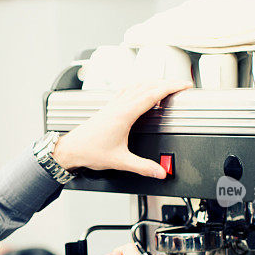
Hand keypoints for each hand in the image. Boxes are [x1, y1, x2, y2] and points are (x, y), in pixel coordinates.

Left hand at [51, 79, 191, 178]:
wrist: (71, 149)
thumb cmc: (90, 152)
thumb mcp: (120, 161)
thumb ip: (142, 167)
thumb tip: (160, 171)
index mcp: (124, 114)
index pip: (153, 94)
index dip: (171, 87)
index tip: (184, 85)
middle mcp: (119, 106)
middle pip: (147, 85)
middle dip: (167, 82)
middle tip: (181, 85)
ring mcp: (113, 104)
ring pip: (136, 85)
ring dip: (153, 82)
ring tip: (167, 86)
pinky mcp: (108, 107)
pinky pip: (127, 90)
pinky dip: (139, 86)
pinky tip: (141, 90)